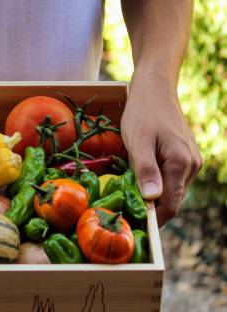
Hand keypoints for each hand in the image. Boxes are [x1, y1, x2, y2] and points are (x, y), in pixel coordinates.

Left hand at [121, 77, 201, 225]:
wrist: (155, 89)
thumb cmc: (142, 113)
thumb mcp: (137, 141)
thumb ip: (145, 170)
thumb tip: (152, 199)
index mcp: (181, 164)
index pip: (170, 205)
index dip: (153, 220)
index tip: (133, 227)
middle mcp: (191, 165)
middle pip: (172, 200)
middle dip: (151, 208)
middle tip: (125, 212)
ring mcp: (191, 161)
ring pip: (172, 190)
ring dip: (153, 195)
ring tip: (129, 193)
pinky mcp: (186, 156)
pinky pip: (172, 178)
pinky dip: (157, 183)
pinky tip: (140, 177)